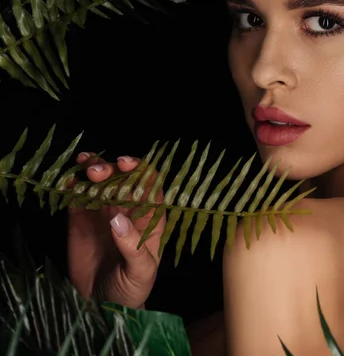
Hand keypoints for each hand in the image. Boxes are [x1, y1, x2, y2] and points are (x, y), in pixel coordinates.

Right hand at [67, 152, 165, 308]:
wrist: (104, 307)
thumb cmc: (132, 289)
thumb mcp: (141, 272)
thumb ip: (133, 247)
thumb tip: (118, 220)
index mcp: (150, 218)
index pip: (149, 185)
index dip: (140, 170)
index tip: (125, 164)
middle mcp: (128, 210)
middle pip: (122, 179)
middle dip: (111, 168)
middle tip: (97, 172)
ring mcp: (104, 212)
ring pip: (100, 182)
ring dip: (92, 169)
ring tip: (83, 165)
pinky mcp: (81, 220)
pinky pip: (77, 196)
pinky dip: (72, 184)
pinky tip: (67, 180)